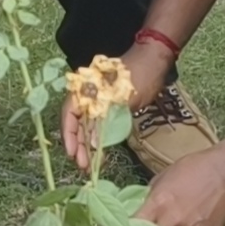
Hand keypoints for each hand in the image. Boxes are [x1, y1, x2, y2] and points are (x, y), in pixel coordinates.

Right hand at [66, 35, 178, 164]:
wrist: (155, 59)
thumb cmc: (140, 75)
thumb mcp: (123, 100)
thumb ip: (105, 121)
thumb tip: (92, 144)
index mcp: (85, 89)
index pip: (69, 114)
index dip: (69, 136)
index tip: (73, 154)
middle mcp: (87, 95)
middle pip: (75, 123)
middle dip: (78, 145)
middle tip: (83, 166)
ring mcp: (98, 101)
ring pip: (86, 126)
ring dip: (86, 145)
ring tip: (89, 164)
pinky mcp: (109, 107)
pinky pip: (97, 125)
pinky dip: (96, 139)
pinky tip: (98, 153)